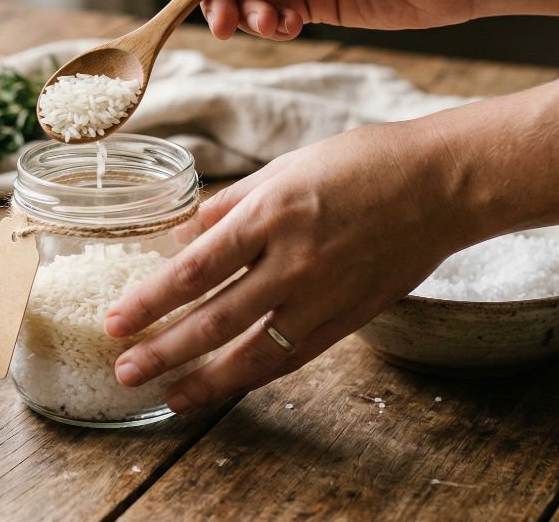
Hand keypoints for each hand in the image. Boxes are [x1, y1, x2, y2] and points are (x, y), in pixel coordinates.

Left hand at [103, 121, 473, 412]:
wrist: (442, 184)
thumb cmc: (362, 163)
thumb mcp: (284, 168)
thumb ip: (230, 206)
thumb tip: (183, 236)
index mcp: (272, 214)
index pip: (196, 268)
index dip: (152, 300)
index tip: (116, 320)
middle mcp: (295, 260)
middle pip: (215, 318)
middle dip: (165, 349)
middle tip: (126, 369)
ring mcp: (325, 295)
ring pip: (254, 352)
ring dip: (204, 378)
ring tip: (167, 396)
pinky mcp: (349, 318)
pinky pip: (293, 356)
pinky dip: (254, 375)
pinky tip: (224, 386)